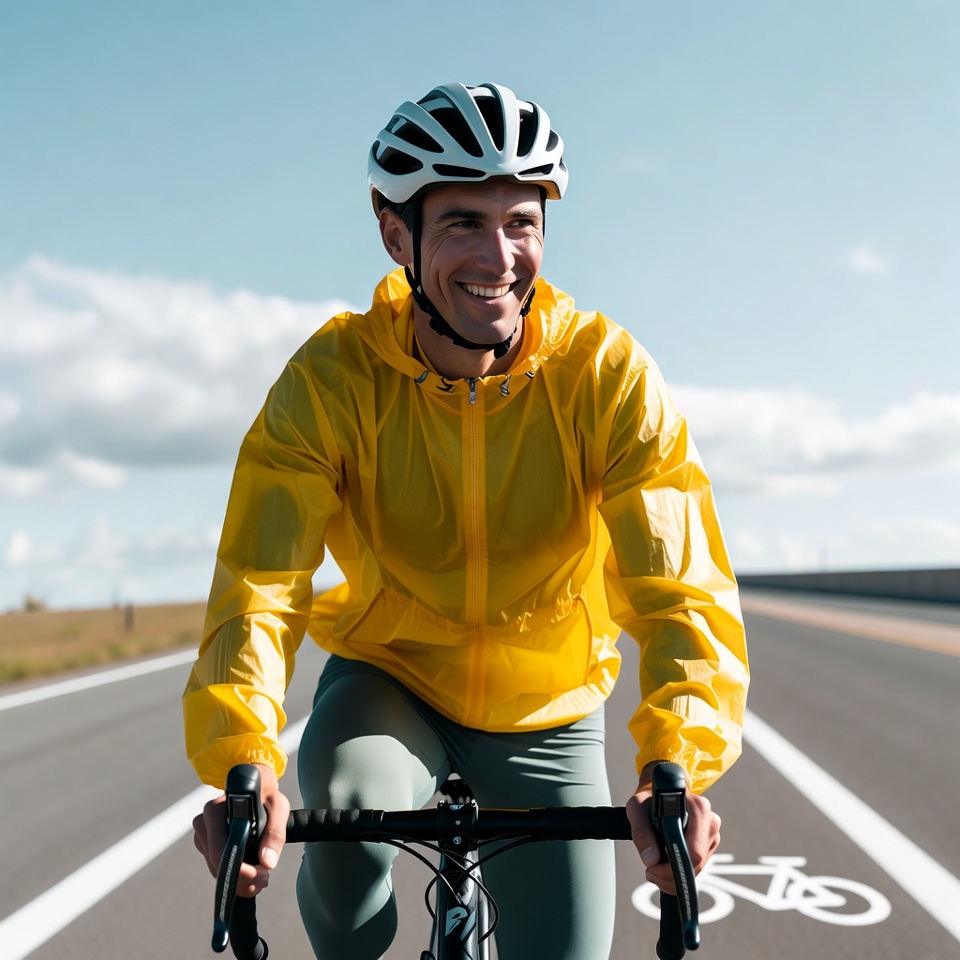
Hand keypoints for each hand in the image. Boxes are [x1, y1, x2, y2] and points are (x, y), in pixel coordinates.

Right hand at [192, 764, 290, 897]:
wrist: (255, 784)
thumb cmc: (266, 793)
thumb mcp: (278, 806)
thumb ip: (275, 833)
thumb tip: (267, 863)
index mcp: (215, 811)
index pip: (220, 851)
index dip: (239, 870)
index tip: (260, 874)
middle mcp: (203, 823)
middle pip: (217, 865)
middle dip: (242, 879)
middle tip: (266, 877)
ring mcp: (203, 835)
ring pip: (217, 869)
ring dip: (240, 881)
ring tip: (263, 875)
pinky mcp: (207, 843)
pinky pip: (218, 866)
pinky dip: (235, 875)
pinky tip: (252, 873)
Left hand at [625, 763, 720, 894]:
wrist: (663, 788)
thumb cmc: (651, 796)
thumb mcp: (637, 807)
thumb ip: (641, 832)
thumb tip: (651, 859)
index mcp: (698, 809)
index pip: (694, 851)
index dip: (672, 867)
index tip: (652, 868)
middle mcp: (710, 821)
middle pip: (697, 864)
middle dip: (670, 875)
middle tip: (650, 870)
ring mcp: (712, 833)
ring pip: (698, 869)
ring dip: (674, 876)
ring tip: (654, 867)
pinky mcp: (709, 843)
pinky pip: (698, 866)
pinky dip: (680, 871)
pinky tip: (666, 865)